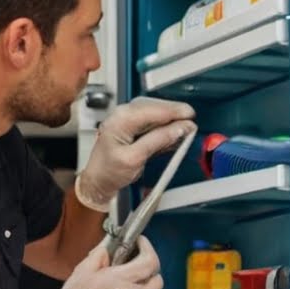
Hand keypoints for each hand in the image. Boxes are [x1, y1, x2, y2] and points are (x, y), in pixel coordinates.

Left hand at [75, 97, 196, 211]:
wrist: (98, 181)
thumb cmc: (109, 171)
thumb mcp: (135, 158)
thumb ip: (157, 141)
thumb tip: (179, 128)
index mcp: (121, 119)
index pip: (154, 110)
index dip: (175, 111)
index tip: (191, 115)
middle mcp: (123, 114)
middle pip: (155, 107)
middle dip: (175, 114)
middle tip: (191, 123)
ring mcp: (127, 119)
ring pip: (155, 113)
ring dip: (171, 119)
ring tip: (186, 128)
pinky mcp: (132, 126)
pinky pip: (152, 121)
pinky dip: (165, 126)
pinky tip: (175, 132)